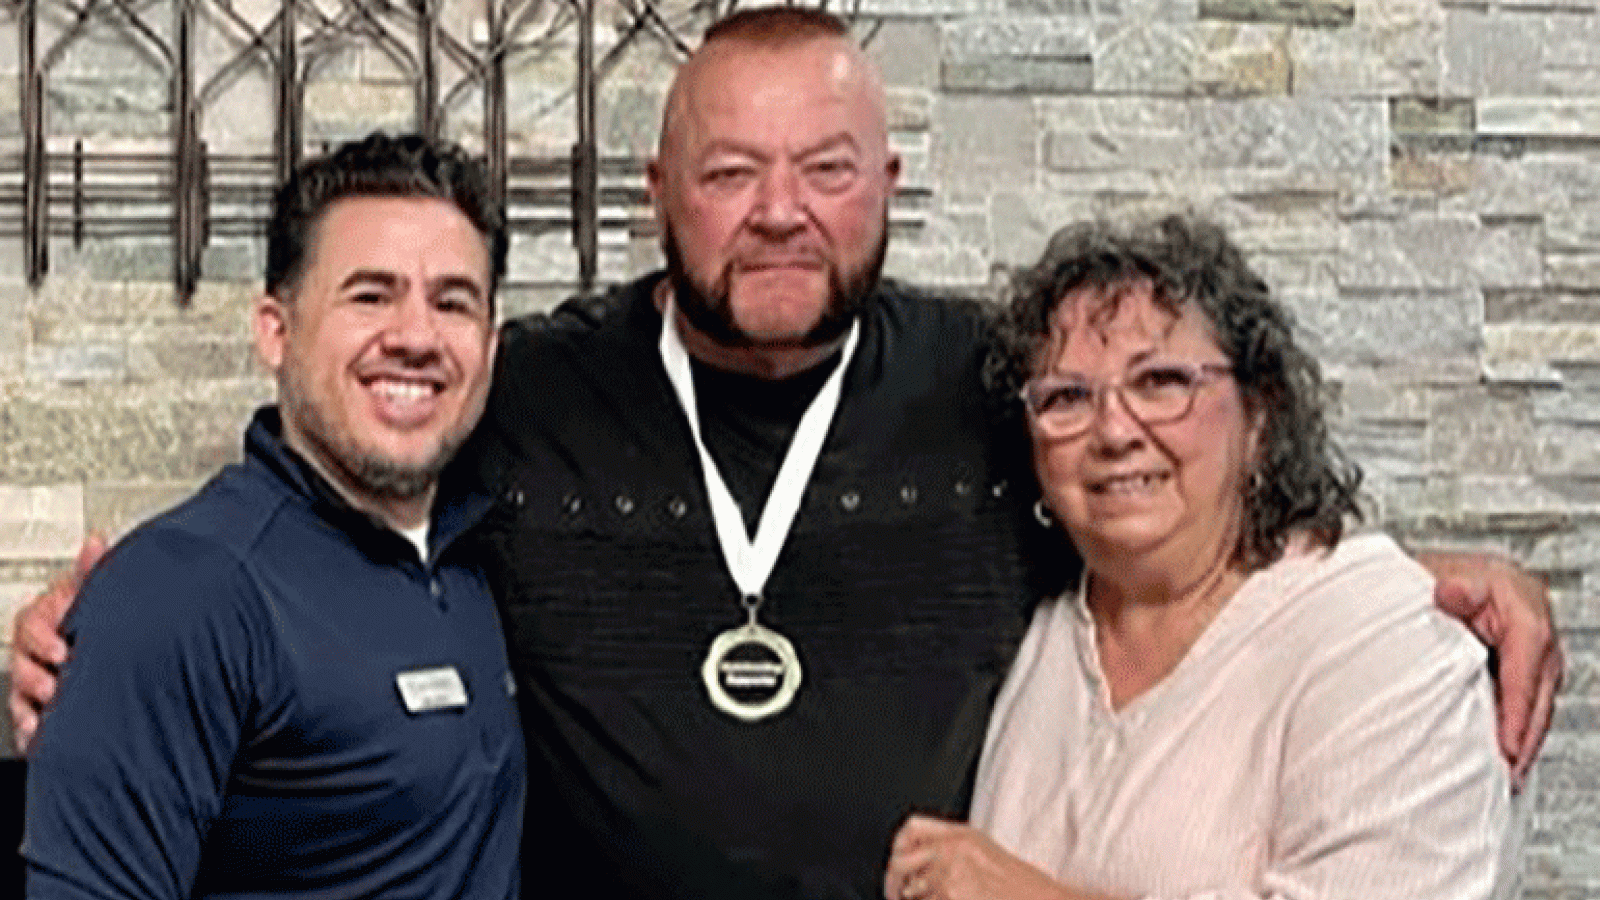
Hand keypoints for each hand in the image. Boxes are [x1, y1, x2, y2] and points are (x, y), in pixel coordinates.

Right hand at [8, 533, 104, 753]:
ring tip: (46, 718)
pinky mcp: (37, 706)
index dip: (42, 639)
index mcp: (45, 619)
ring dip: (30, 708)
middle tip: (55, 688)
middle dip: (35, 678)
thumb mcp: (95, 593)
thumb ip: (92, 570)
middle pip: (20, 664)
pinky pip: (25, 721)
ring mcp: (34, 678)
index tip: (61, 652)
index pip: (29, 625)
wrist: (114, 646)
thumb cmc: (96, 616)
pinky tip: (39, 738)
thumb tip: (95, 541)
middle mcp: (34, 650)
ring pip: (19, 695)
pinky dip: (31, 731)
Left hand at [885, 814, 1087, 899]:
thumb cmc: (1023, 889)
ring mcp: (951, 876)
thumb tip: (915, 869)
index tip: (897, 869)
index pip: (911, 828)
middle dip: (896, 884)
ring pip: (908, 891)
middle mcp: (953, 851)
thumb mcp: (984, 855)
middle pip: (901, 861)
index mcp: (963, 835)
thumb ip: (950, 853)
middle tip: (901, 897)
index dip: (897, 850)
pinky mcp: (951, 897)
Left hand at [1417, 549, 1562, 789]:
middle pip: (1540, 694)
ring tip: (1508, 775)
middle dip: (1525, 738)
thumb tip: (1454, 591)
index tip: (1507, 746)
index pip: (1526, 670)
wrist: (1434, 573)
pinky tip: (1504, 753)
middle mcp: (1535, 627)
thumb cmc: (1434, 576)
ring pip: (1538, 703)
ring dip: (1523, 739)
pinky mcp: (1523, 663)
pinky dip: (1516, 727)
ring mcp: (1533, 648)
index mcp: (1521, 605)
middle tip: (1509, 775)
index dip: (1517, 712)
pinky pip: (1526, 701)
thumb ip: (1452, 589)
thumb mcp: (1438, 577)